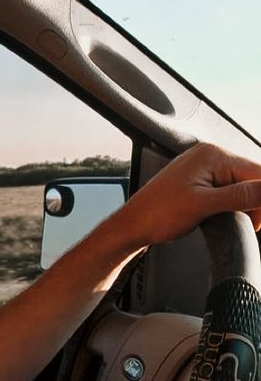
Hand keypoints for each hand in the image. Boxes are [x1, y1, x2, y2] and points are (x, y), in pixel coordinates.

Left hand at [114, 143, 260, 250]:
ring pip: (241, 186)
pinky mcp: (199, 181)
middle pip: (251, 178)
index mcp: (212, 155)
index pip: (257, 172)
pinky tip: (221, 216)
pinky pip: (227, 190)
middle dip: (254, 203)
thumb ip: (241, 196)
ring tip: (226, 220)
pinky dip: (231, 206)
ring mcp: (204, 168)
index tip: (259, 219)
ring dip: (243, 206)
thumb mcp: (204, 205)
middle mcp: (209, 156)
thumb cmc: (157, 214)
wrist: (133, 226)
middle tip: (249, 225)